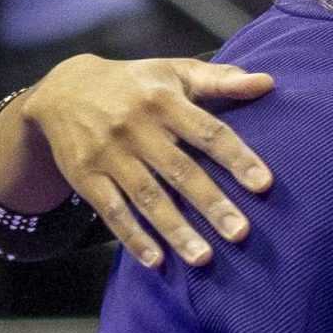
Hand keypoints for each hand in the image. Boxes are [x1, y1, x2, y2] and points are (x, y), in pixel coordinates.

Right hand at [19, 54, 275, 267]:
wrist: (64, 90)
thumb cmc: (136, 84)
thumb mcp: (174, 72)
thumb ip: (222, 79)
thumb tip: (268, 82)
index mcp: (164, 101)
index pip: (207, 132)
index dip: (237, 157)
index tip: (264, 184)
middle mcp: (137, 128)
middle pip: (179, 170)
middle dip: (211, 203)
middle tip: (241, 233)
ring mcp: (109, 155)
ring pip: (147, 197)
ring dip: (175, 230)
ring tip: (204, 258)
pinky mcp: (85, 177)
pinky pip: (112, 211)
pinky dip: (133, 237)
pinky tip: (156, 261)